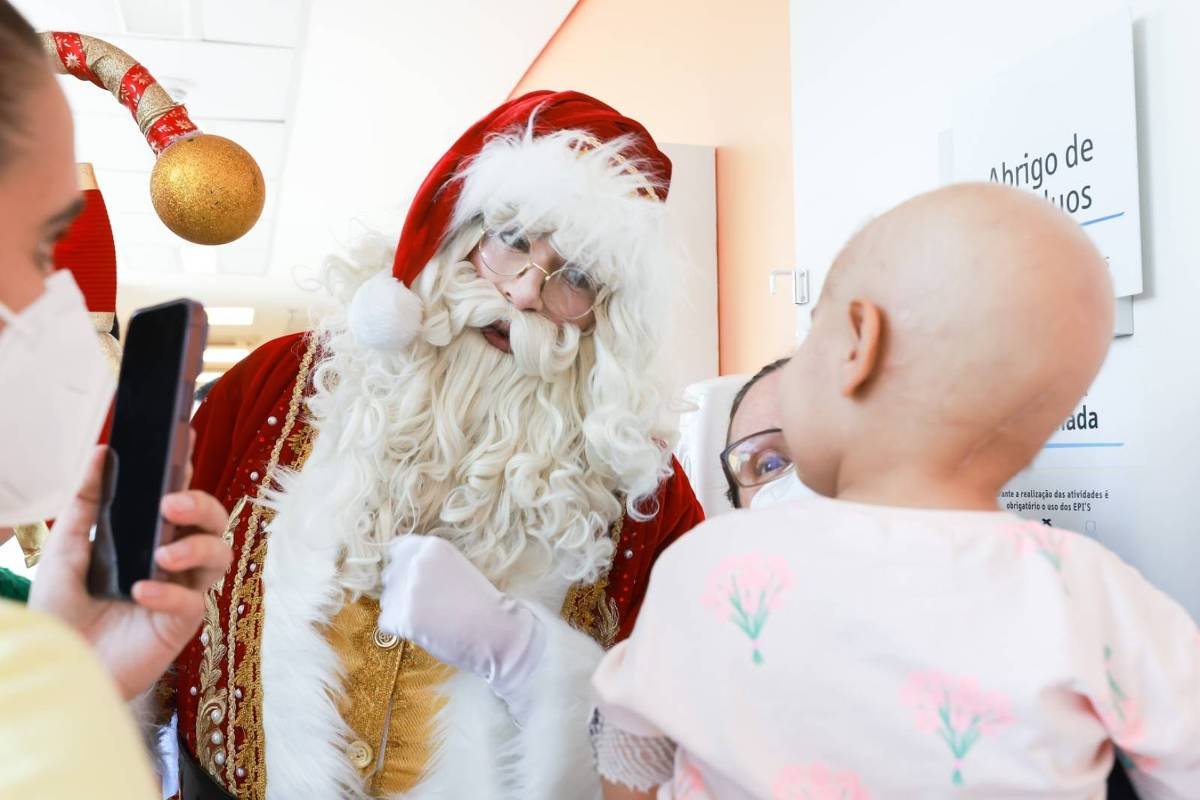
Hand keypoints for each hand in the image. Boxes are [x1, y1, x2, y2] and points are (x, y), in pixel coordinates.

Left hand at [29, 445, 232, 699]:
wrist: (54, 667)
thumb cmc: (62, 613)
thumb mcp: (66, 549)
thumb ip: (85, 501)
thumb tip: (101, 451)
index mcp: (149, 537)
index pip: (177, 496)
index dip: (185, 468)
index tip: (183, 438)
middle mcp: (172, 560)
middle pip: (213, 520)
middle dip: (200, 504)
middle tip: (170, 504)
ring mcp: (180, 591)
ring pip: (220, 556)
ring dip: (197, 547)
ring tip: (163, 555)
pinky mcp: (181, 625)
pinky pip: (193, 601)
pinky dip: (170, 593)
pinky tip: (141, 592)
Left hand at [379, 535, 544, 721]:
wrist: (497, 631)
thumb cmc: (481, 603)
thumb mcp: (456, 568)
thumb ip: (428, 565)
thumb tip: (399, 573)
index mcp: (432, 546)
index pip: (398, 549)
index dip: (405, 567)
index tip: (416, 582)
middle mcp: (416, 562)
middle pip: (390, 575)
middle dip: (401, 590)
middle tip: (427, 605)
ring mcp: (408, 589)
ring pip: (387, 600)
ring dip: (400, 610)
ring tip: (429, 619)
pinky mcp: (403, 617)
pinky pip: (386, 622)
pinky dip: (400, 630)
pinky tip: (423, 631)